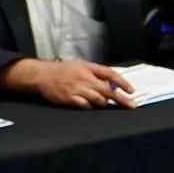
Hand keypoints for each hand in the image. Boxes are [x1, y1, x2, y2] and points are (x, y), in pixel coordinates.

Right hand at [6, 58, 134, 108]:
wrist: (41, 75)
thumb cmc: (63, 71)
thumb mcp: (80, 66)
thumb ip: (96, 74)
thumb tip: (113, 84)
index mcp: (88, 67)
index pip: (110, 74)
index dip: (123, 82)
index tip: (132, 91)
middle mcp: (84, 78)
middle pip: (108, 90)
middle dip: (122, 99)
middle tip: (133, 106)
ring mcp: (77, 89)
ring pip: (99, 100)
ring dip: (104, 103)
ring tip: (103, 103)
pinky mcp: (70, 99)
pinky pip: (86, 106)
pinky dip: (90, 106)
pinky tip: (88, 105)